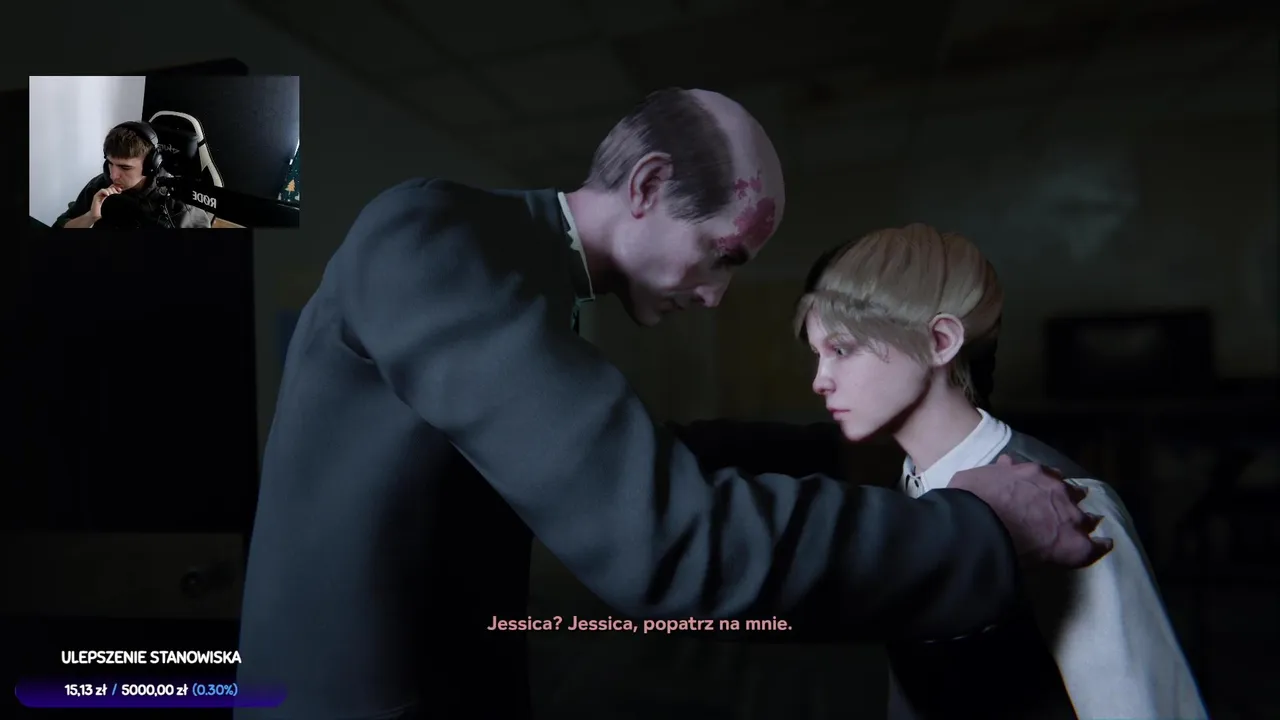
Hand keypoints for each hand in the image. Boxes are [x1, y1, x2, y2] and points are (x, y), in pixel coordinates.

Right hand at [89, 186, 120, 219]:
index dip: (117, 188)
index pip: (114, 189)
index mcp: (110, 197)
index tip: (120, 191)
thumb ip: (117, 202)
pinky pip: (102, 190)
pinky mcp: (96, 196)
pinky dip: (105, 191)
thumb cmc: (106, 213)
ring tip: (112, 196)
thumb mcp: (114, 206)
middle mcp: (105, 195)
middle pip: (111, 188)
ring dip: (110, 191)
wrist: (97, 217)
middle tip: (116, 195)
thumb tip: (124, 199)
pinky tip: (108, 195)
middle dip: (114, 190)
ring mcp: (101, 195)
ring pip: (107, 189)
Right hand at [948, 455, 1112, 568]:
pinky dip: (1100, 546)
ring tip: (1090, 526)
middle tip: (1069, 508)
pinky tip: (1103, 546)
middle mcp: (1057, 491)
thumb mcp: (978, 476)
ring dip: (1086, 521)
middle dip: (1072, 500)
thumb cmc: (972, 500)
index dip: (1051, 484)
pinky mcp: (1075, 544)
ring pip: (1087, 518)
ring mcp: (1069, 517)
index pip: (1050, 476)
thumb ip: (997, 471)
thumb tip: (1006, 463)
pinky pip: (1096, 546)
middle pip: (1073, 494)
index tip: (1050, 489)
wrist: (980, 527)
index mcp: (1034, 474)